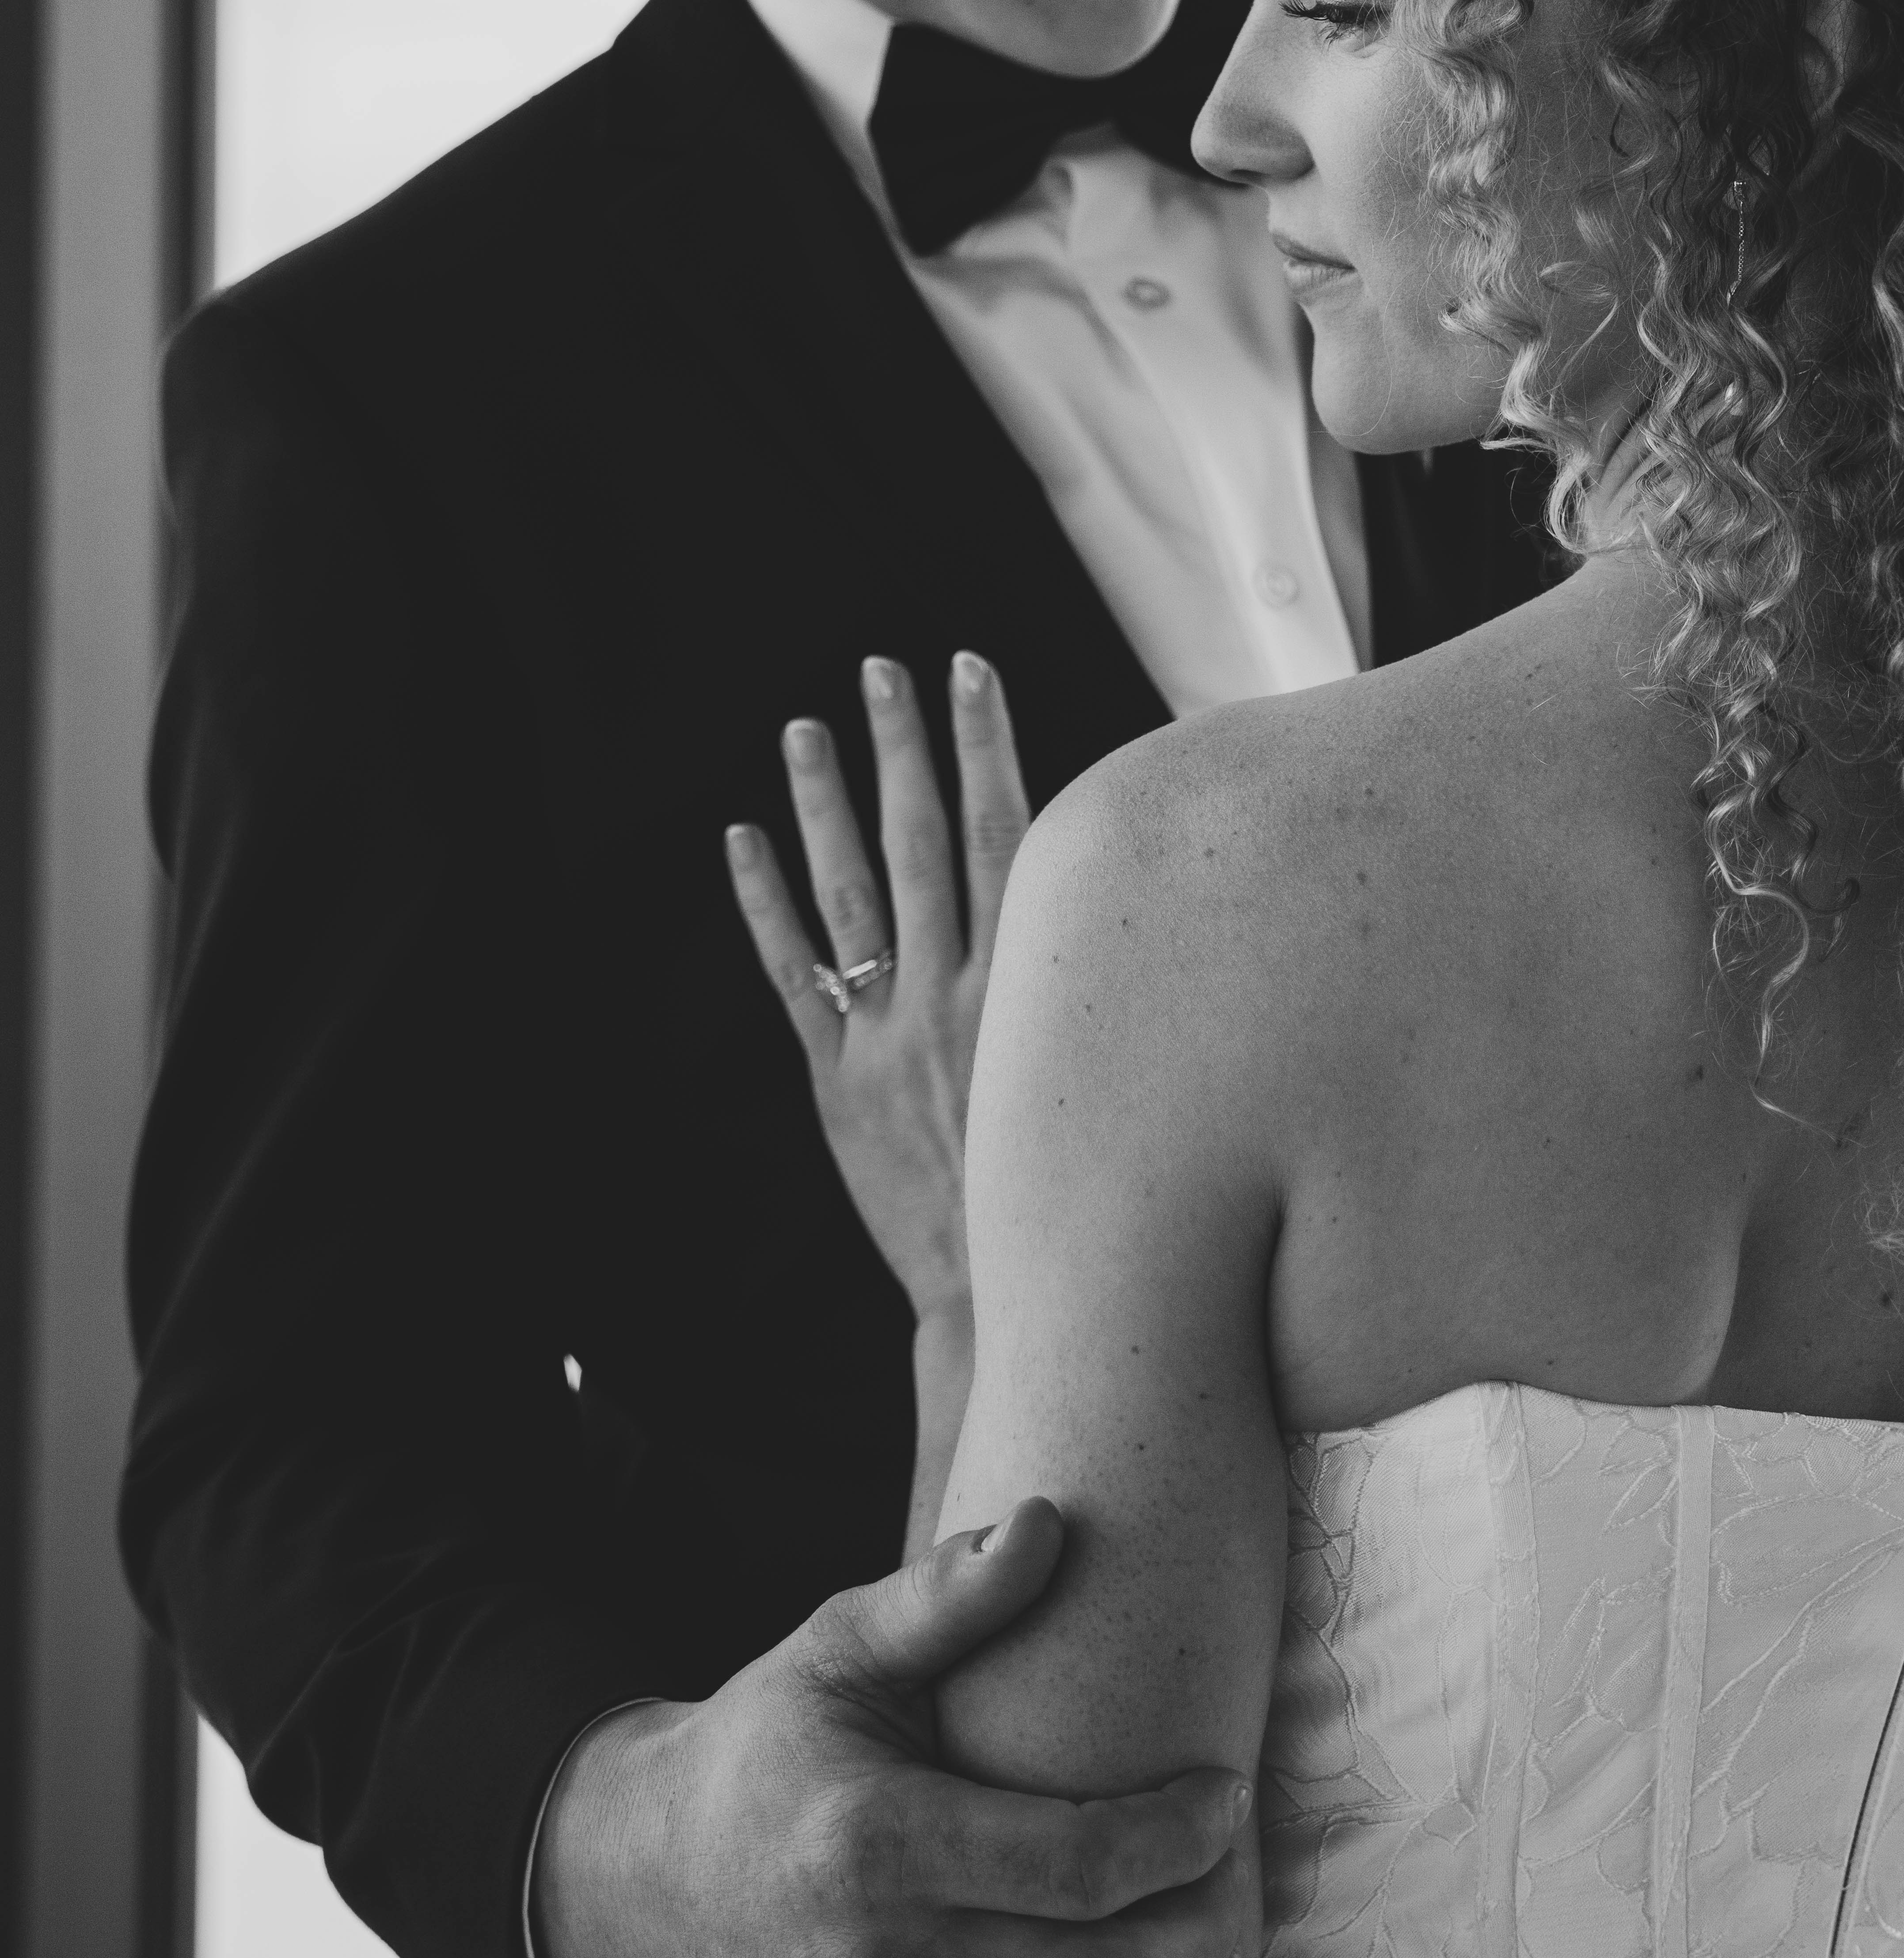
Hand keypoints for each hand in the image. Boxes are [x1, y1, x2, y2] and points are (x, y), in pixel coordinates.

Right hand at [534, 1501, 1262, 1957]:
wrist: (647, 1877)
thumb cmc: (768, 1746)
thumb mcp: (838, 1648)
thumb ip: (949, 1594)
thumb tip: (1051, 1519)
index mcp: (875, 1846)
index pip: (1082, 1866)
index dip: (1182, 1837)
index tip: (1224, 1798)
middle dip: (1203, 1937)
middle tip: (1242, 1886)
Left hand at [725, 651, 1031, 1324]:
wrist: (1008, 1290)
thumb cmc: (1075, 1177)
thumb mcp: (1096, 1060)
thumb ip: (1083, 972)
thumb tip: (1107, 887)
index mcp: (1028, 981)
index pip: (1008, 829)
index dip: (986, 742)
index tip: (970, 669)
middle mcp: (956, 992)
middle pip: (923, 840)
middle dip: (903, 746)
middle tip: (879, 667)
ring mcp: (889, 1032)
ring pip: (852, 892)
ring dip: (826, 805)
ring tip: (803, 730)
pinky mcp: (836, 1077)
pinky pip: (793, 974)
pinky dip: (764, 905)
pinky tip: (742, 839)